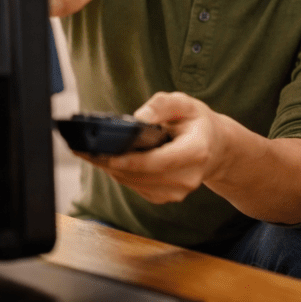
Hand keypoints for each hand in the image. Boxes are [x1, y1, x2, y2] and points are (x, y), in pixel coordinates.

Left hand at [78, 92, 225, 203]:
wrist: (215, 148)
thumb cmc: (197, 123)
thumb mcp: (185, 104)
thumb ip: (162, 105)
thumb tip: (137, 117)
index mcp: (196, 151)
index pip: (158, 162)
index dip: (130, 161)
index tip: (106, 155)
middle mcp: (188, 177)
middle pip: (140, 175)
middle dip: (111, 162)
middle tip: (85, 148)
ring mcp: (177, 191)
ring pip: (133, 183)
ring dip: (111, 168)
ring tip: (91, 152)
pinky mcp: (165, 197)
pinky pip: (135, 187)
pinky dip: (120, 174)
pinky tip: (110, 160)